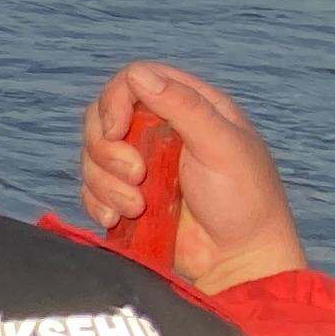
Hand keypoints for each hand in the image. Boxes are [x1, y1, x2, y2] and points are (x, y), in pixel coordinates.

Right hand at [82, 63, 307, 293]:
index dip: (114, 101)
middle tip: (136, 175)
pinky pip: (89, 188)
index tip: (117, 131)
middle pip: (102, 116)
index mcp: (190, 107)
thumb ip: (184, 107)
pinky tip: (121, 218)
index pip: (133, 80)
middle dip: (107, 149)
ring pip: (92, 154)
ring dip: (106, 183)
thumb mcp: (222, 146)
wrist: (238, 261)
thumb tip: (137, 74)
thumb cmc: (244, 201)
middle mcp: (162, 131)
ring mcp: (142, 164)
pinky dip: (98, 203)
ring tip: (138, 207)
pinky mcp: (126, 195)